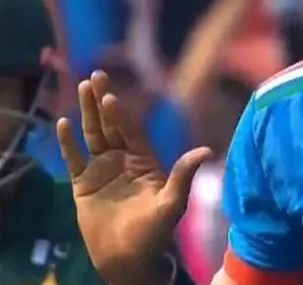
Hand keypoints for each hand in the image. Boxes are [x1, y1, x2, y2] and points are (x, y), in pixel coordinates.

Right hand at [57, 71, 211, 284]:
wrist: (129, 258)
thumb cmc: (155, 232)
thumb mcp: (172, 203)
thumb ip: (183, 175)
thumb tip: (207, 150)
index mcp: (144, 161)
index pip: (131, 131)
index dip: (121, 115)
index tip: (111, 96)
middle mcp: (123, 159)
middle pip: (111, 125)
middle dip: (103, 102)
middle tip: (96, 75)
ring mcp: (102, 170)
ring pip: (93, 135)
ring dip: (87, 112)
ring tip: (81, 87)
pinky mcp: (82, 184)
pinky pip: (74, 158)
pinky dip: (68, 142)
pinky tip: (63, 123)